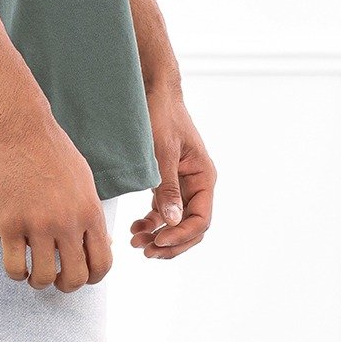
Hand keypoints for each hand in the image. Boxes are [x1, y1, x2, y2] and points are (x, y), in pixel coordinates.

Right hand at [0, 106, 113, 293]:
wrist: (21, 127)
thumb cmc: (53, 149)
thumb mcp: (85, 180)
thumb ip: (91, 213)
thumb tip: (102, 243)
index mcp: (90, 211)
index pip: (102, 264)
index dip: (92, 277)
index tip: (81, 273)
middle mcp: (67, 222)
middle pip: (75, 277)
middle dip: (66, 284)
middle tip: (57, 276)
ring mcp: (37, 224)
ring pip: (43, 278)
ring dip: (39, 281)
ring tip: (33, 271)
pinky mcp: (9, 223)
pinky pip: (14, 267)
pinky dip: (16, 274)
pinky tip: (16, 262)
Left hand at [129, 83, 216, 258]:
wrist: (153, 90)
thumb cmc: (162, 114)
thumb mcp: (163, 150)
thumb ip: (168, 186)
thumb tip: (172, 220)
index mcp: (204, 177)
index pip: (200, 219)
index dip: (181, 235)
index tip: (158, 242)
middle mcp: (197, 183)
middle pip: (191, 226)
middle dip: (171, 242)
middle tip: (147, 251)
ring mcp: (183, 183)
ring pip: (176, 221)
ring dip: (159, 235)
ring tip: (137, 243)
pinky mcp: (168, 181)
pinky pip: (164, 210)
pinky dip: (152, 222)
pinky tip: (136, 228)